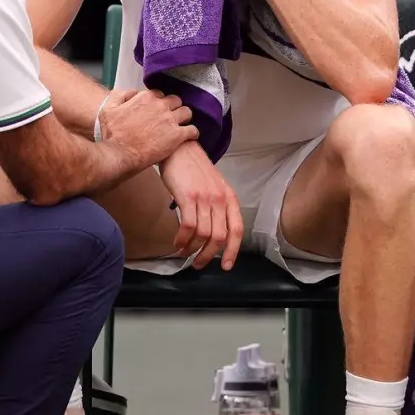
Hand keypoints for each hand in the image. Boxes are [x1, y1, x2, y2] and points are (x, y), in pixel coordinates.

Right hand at [99, 89, 197, 168]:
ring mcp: (170, 121)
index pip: (159, 95)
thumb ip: (120, 96)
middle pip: (176, 101)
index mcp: (145, 98)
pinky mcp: (177, 136)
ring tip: (180, 126)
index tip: (156, 112)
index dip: (158, 103)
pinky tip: (188, 137)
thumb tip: (133, 93)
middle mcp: (160, 106)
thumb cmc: (112, 135)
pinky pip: (193, 130)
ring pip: (187, 112)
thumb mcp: (108, 109)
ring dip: (184, 118)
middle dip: (173, 108)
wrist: (119, 155)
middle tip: (170, 118)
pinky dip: (192, 133)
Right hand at [160, 142, 243, 270]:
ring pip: (203, 234)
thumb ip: (216, 207)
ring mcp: (205, 198)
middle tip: (197, 264)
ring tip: (183, 253)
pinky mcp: (188, 196)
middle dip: (208, 255)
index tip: (225, 266)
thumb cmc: (193, 169)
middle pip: (219, 237)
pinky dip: (182, 239)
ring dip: (192, 249)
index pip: (237, 230)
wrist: (179, 148)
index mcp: (229, 198)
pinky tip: (177, 242)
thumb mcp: (213, 187)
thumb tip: (212, 233)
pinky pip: (188, 226)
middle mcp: (220, 199)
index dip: (232, 251)